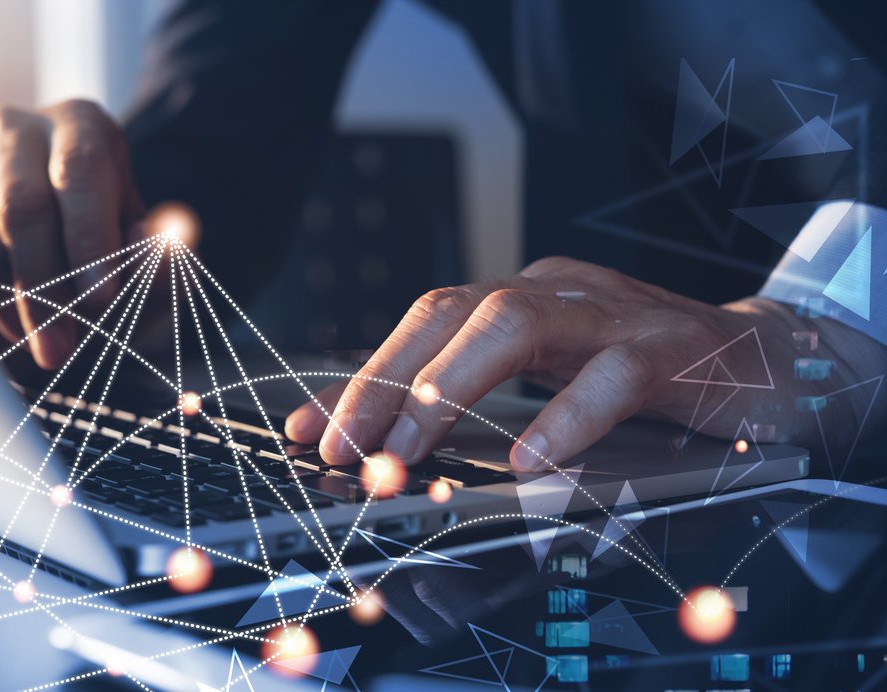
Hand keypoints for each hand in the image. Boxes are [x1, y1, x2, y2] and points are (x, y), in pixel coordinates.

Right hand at [0, 100, 158, 368]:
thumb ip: (163, 259)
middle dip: (45, 290)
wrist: (36, 268)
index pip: (80, 170)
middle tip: (61, 351)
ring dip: (6, 309)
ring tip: (31, 340)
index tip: (100, 302)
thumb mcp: (142, 271)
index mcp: (78, 125)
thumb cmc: (97, 267)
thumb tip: (177, 236)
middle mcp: (10, 129)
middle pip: (22, 206)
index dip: (91, 239)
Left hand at [283, 256, 797, 470]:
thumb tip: (387, 451)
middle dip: (385, 382)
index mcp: (521, 297)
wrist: (775, 364)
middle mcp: (557, 291)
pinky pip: (611, 374)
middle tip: (346, 449)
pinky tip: (530, 460)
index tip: (308, 431)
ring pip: (514, 324)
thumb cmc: (651, 378)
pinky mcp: (672, 349)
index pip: (421, 322)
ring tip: (409, 453)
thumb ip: (482, 405)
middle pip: (449, 312)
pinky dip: (564, 417)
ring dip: (448, 389)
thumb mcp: (552, 383)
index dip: (361, 375)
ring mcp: (614, 313)